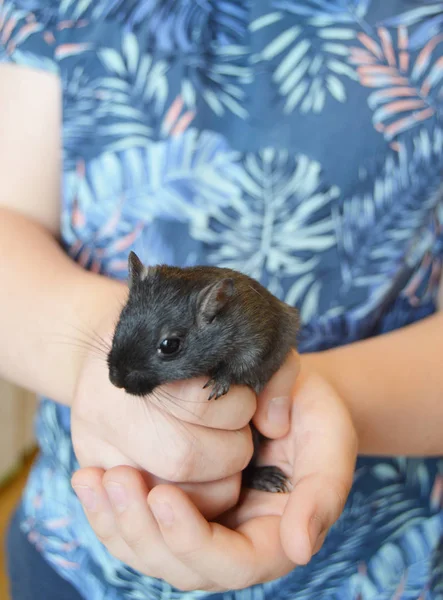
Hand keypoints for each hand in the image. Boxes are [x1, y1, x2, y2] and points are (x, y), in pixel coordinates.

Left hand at [71, 351, 357, 590]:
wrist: (279, 388)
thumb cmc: (310, 410)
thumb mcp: (329, 435)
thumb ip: (324, 488)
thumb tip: (298, 546)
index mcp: (275, 533)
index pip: (235, 562)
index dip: (196, 541)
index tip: (165, 496)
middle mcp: (234, 538)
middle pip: (182, 566)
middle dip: (144, 532)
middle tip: (118, 481)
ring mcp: (202, 524)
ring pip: (151, 550)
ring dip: (117, 522)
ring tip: (92, 481)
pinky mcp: (175, 502)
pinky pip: (137, 522)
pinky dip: (109, 508)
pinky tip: (89, 478)